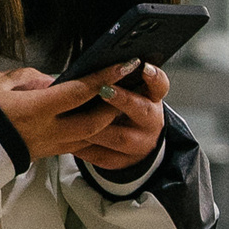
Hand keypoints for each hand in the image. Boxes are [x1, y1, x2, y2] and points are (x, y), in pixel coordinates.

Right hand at [0, 61, 167, 170]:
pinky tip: (102, 120)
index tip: (123, 64)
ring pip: (90, 138)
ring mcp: (49, 146)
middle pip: (93, 122)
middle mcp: (47, 131)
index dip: (103, 78)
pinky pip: (80, 146)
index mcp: (35, 110)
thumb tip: (57, 79)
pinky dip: (94, 133)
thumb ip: (33, 78)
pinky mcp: (49, 154)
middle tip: (130, 86)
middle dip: (114, 105)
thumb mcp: (1, 83)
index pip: (78, 93)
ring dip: (108, 122)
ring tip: (122, 102)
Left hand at [78, 60, 167, 174]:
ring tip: (77, 118)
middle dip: (122, 100)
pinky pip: (103, 157)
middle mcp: (151, 121)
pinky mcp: (124, 162)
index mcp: (152, 98)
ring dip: (98, 127)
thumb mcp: (128, 92)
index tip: (143, 67)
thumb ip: (116, 80)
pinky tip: (69, 140)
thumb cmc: (123, 108)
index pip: (159, 85)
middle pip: (141, 110)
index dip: (153, 77)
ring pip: (120, 137)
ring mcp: (140, 144)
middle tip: (103, 89)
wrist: (135, 142)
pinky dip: (85, 148)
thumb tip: (92, 67)